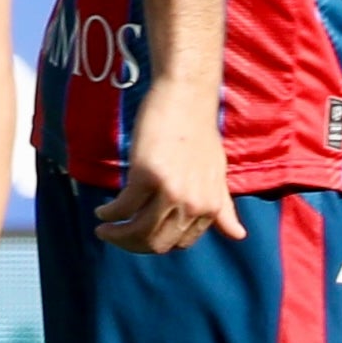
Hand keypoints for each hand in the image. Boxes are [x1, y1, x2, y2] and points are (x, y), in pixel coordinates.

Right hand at [94, 78, 241, 252]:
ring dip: (116, 235)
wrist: (187, 97)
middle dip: (132, 244)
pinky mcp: (146, 175)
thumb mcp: (217, 175)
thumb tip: (239, 236)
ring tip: (104, 229)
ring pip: (138, 231)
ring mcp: (170, 191)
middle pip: (157, 243)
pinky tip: (102, 212)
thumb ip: (223, 208)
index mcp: (211, 206)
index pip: (180, 243)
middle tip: (115, 235)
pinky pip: (123, 207)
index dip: (157, 243)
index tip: (140, 235)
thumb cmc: (200, 133)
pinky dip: (109, 214)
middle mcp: (193, 203)